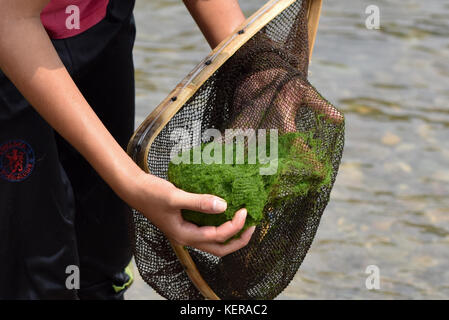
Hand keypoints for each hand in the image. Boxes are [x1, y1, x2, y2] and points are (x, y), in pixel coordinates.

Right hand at [128, 172, 254, 256]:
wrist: (135, 189)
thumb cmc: (152, 193)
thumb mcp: (175, 197)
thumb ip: (199, 202)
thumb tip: (223, 205)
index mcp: (185, 235)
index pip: (217, 236)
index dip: (234, 226)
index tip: (244, 210)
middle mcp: (188, 237)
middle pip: (219, 248)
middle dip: (238, 240)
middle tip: (253, 226)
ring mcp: (187, 231)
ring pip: (214, 241)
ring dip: (231, 235)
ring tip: (244, 222)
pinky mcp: (187, 223)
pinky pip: (208, 229)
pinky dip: (220, 225)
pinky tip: (226, 212)